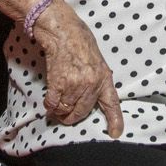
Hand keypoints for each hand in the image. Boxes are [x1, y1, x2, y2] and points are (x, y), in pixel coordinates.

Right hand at [32, 4, 122, 136]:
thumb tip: (90, 96)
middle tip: (65, 116)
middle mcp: (91, 84)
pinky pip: (53, 104)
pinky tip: (50, 100)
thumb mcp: (97, 61)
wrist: (64, 31)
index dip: (115, 120)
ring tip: (56, 106)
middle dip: (72, 117)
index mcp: (104, 78)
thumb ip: (96, 80)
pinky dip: (50, 105)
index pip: (112, 103)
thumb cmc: (80, 42)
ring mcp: (75, 85)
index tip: (116, 133)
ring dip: (59, 111)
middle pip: (82, 112)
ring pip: (66, 110)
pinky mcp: (59, 83)